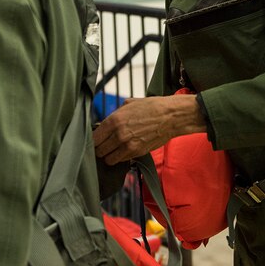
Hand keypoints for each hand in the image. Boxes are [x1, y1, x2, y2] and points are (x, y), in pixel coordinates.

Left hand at [92, 94, 206, 165]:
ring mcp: (127, 145)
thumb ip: (115, 114)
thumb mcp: (129, 104)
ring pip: (108, 159)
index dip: (94, 139)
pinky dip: (120, 158)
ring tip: (113, 150)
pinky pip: (121, 160)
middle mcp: (118, 134)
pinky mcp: (137, 153)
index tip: (97, 140)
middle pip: (99, 150)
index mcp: (114, 120)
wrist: (170, 116)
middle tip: (105, 145)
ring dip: (109, 156)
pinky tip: (124, 151)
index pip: (94, 137)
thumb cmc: (152, 107)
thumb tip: (107, 122)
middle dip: (100, 148)